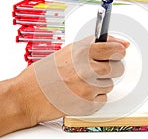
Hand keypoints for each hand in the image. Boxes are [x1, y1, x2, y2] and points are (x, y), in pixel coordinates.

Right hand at [13, 36, 129, 124]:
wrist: (27, 95)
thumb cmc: (44, 74)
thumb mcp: (67, 51)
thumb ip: (92, 46)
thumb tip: (119, 43)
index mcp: (80, 53)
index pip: (112, 48)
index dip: (119, 50)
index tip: (120, 51)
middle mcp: (85, 69)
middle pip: (117, 68)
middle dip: (111, 68)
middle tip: (98, 70)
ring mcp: (86, 88)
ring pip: (110, 85)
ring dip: (100, 84)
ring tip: (82, 83)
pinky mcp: (86, 104)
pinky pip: (103, 99)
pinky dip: (95, 98)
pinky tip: (81, 93)